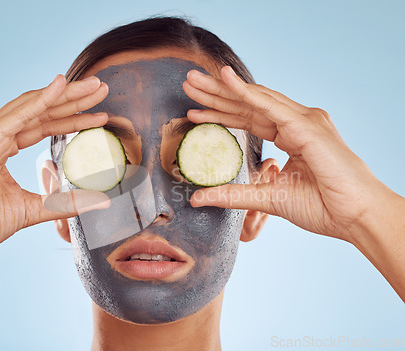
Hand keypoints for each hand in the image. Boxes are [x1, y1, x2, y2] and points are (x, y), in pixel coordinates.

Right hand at [0, 75, 109, 261]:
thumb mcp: (31, 209)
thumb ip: (63, 202)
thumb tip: (97, 200)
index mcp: (0, 144)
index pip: (43, 125)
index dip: (72, 118)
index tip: (100, 115)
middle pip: (41, 110)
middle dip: (74, 99)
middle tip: (102, 88)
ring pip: (33, 106)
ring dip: (66, 94)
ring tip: (95, 85)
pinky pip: (18, 115)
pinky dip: (41, 100)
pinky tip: (62, 86)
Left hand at [183, 66, 386, 242]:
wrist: (355, 217)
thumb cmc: (323, 207)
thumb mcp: (267, 198)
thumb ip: (233, 194)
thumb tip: (198, 197)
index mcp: (291, 136)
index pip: (248, 120)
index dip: (220, 114)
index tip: (194, 111)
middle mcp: (297, 123)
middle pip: (248, 105)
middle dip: (216, 94)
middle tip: (189, 82)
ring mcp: (304, 121)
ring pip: (255, 99)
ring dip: (224, 88)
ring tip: (196, 79)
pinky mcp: (307, 126)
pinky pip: (270, 106)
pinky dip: (247, 92)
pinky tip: (226, 79)